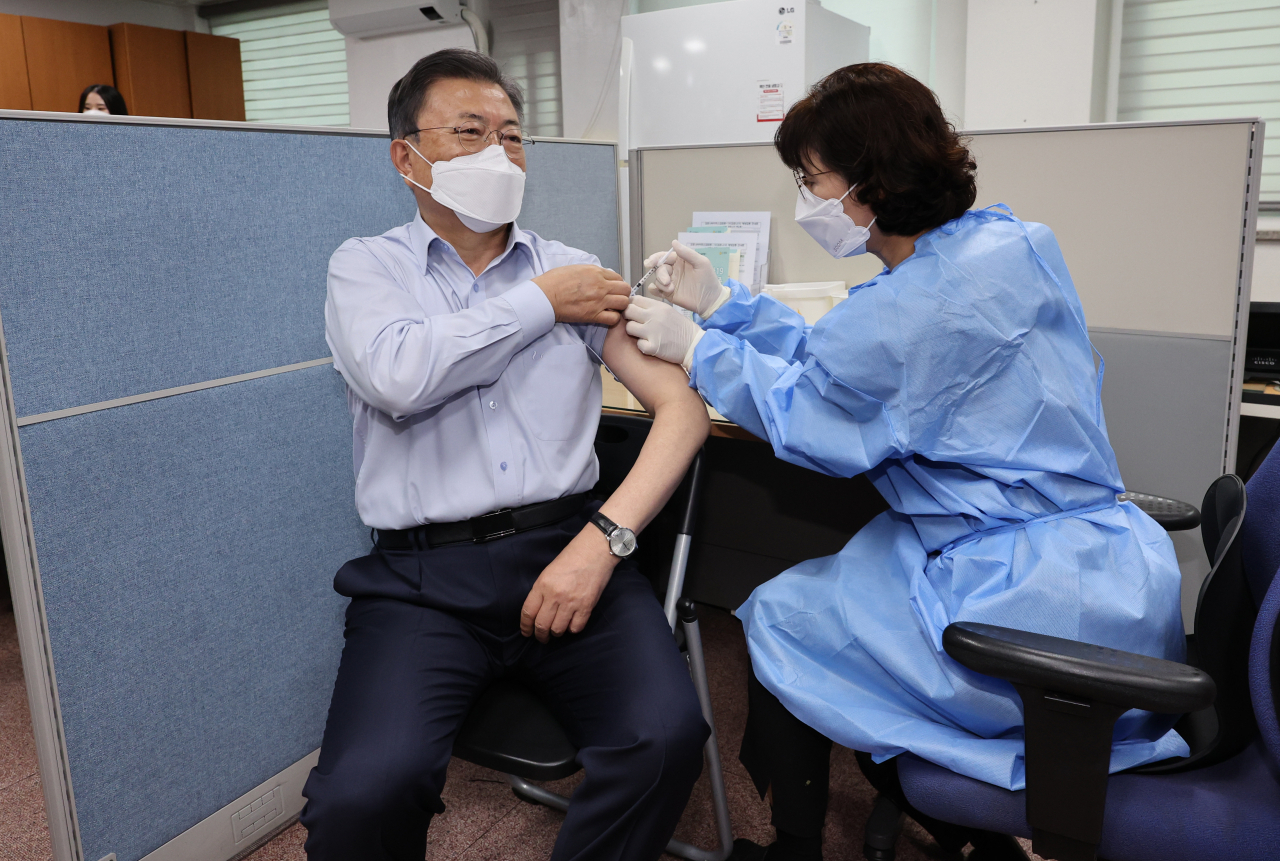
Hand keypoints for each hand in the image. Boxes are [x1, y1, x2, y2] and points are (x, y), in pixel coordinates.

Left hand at [521, 526, 617, 641]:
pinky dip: (572, 629)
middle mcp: (555, 595)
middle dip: (540, 635)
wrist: (595, 550)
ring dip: (556, 633)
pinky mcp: (587, 606)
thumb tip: (538, 611)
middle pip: (541, 625)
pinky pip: (576, 628)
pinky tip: (571, 624)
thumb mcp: (549, 571)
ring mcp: (571, 602)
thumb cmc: (571, 557)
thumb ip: (542, 591)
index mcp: (542, 585)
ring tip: (557, 631)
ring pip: (558, 629)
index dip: (525, 626)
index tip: (526, 632)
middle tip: (542, 637)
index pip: (528, 612)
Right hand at [533, 264, 629, 325]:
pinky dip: (613, 318)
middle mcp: (601, 285)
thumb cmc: (554, 281)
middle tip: (615, 298)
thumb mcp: (575, 268)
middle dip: (622, 294)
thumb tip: (599, 277)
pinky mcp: (594, 315)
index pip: (618, 278)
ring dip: (620, 306)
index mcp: (595, 272)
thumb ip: (591, 273)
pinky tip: (606, 316)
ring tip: (612, 308)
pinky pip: (614, 319)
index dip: (617, 284)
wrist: (545, 296)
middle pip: (625, 289)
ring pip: (624, 303)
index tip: (613, 289)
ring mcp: (599, 301)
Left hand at [624, 296, 703, 370]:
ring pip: (629, 328)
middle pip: (628, 311)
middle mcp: (654, 316)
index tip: (632, 311)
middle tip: (634, 322)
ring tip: (643, 335)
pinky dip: (643, 346)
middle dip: (628, 317)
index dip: (630, 305)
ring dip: (634, 332)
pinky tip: (650, 345)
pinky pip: (638, 345)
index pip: (634, 299)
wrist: (695, 345)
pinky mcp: (653, 347)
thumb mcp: (668, 311)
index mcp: (658, 306)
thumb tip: (632, 305)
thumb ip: (651, 307)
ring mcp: (653, 332)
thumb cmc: (681, 328)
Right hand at [643, 241, 730, 317]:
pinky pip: (655, 290)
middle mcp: (673, 270)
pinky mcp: (667, 293)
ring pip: (656, 279)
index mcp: (679, 261)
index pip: (663, 256)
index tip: (650, 263)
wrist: (710, 301)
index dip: (655, 258)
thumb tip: (674, 242)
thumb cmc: (709, 280)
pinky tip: (664, 293)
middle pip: (658, 268)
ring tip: (671, 289)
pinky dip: (655, 290)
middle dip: (660, 274)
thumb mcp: (701, 263)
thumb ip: (687, 253)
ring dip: (660, 284)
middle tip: (667, 281)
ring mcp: (670, 282)